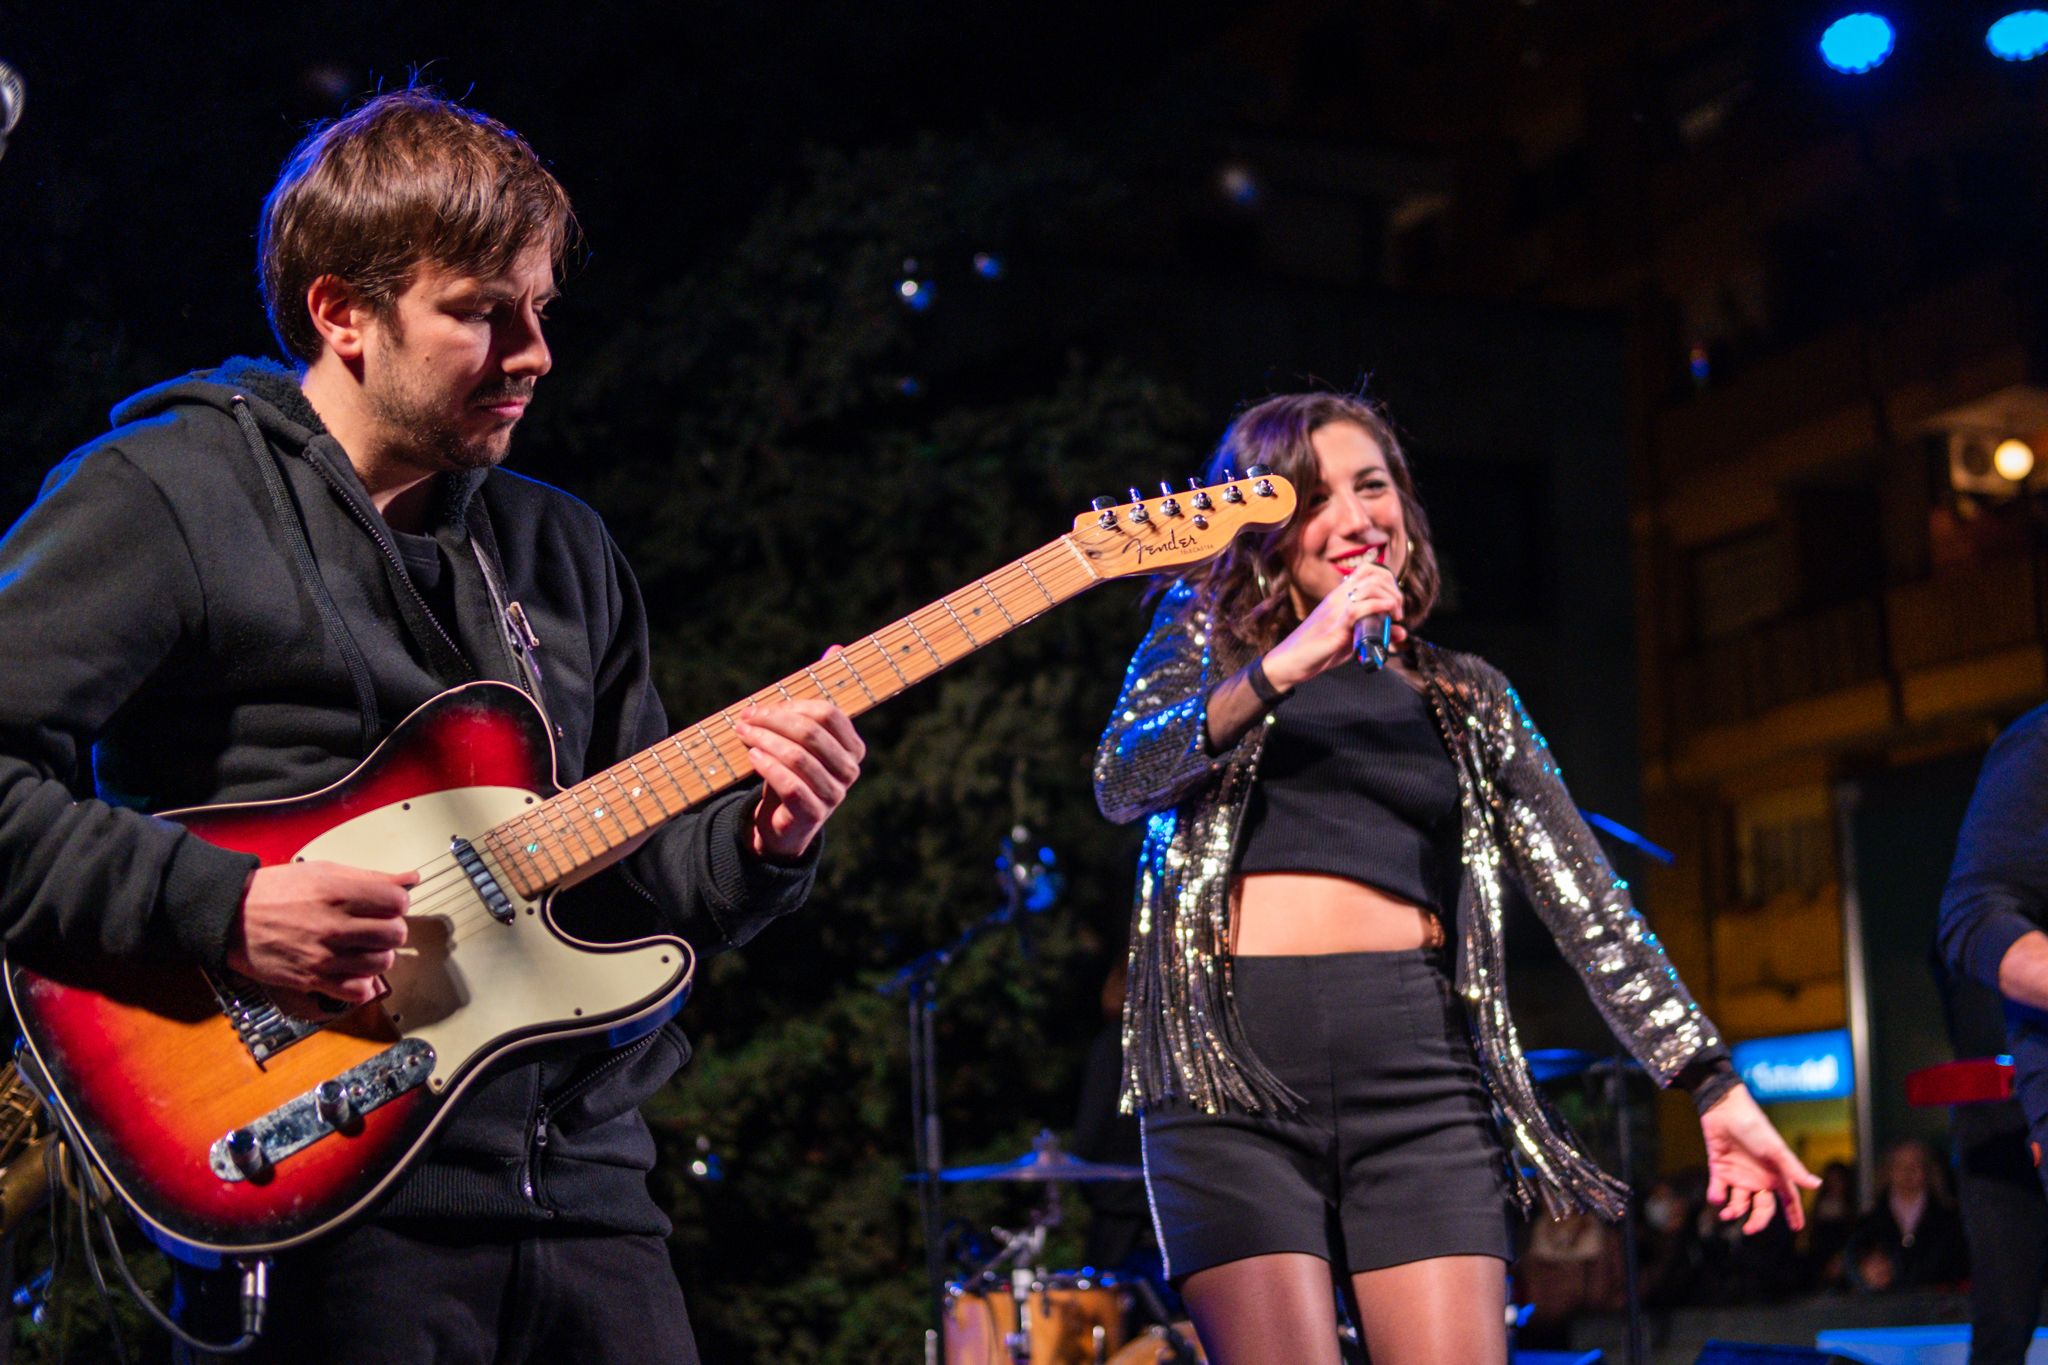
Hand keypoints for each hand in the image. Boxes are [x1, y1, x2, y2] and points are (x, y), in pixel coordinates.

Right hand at [227, 861, 415, 1006]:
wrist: (229, 915)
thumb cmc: (275, 891)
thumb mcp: (323, 871)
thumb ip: (370, 878)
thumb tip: (410, 879)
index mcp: (338, 892)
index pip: (398, 901)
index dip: (396, 903)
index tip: (385, 905)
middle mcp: (333, 925)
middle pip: (395, 934)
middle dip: (390, 930)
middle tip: (374, 928)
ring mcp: (323, 955)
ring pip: (382, 963)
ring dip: (377, 957)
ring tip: (361, 948)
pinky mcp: (311, 980)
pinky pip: (358, 992)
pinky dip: (361, 985)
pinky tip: (351, 971)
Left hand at [734, 696, 864, 862]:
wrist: (786, 826)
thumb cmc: (791, 777)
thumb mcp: (799, 749)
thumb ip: (791, 726)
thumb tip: (762, 708)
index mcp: (852, 749)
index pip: (828, 714)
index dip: (792, 706)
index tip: (760, 709)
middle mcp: (849, 771)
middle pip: (812, 732)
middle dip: (774, 720)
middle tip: (746, 718)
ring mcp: (834, 794)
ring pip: (798, 757)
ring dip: (766, 740)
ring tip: (744, 734)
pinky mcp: (813, 813)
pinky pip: (790, 784)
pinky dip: (768, 766)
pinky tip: (752, 756)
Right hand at [1263, 556, 1407, 689]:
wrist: (1291, 661)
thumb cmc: (1319, 650)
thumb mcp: (1352, 639)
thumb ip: (1375, 632)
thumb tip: (1402, 631)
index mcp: (1339, 596)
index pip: (1367, 571)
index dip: (1388, 580)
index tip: (1394, 602)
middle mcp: (1338, 597)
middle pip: (1373, 575)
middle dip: (1394, 590)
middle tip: (1398, 612)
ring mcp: (1336, 610)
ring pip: (1370, 587)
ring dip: (1391, 598)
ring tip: (1395, 616)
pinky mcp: (1335, 626)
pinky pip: (1359, 608)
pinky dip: (1380, 607)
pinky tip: (1388, 615)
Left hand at [1700, 1083, 1820, 1233]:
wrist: (1723, 1109)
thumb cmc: (1754, 1126)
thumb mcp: (1775, 1150)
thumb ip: (1793, 1169)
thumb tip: (1816, 1185)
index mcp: (1775, 1174)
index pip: (1788, 1199)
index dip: (1793, 1213)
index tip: (1798, 1228)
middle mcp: (1758, 1177)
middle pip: (1761, 1207)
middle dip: (1756, 1221)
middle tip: (1749, 1230)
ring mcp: (1738, 1174)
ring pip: (1738, 1202)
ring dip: (1733, 1211)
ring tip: (1727, 1214)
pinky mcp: (1719, 1168)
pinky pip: (1718, 1190)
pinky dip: (1716, 1197)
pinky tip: (1717, 1196)